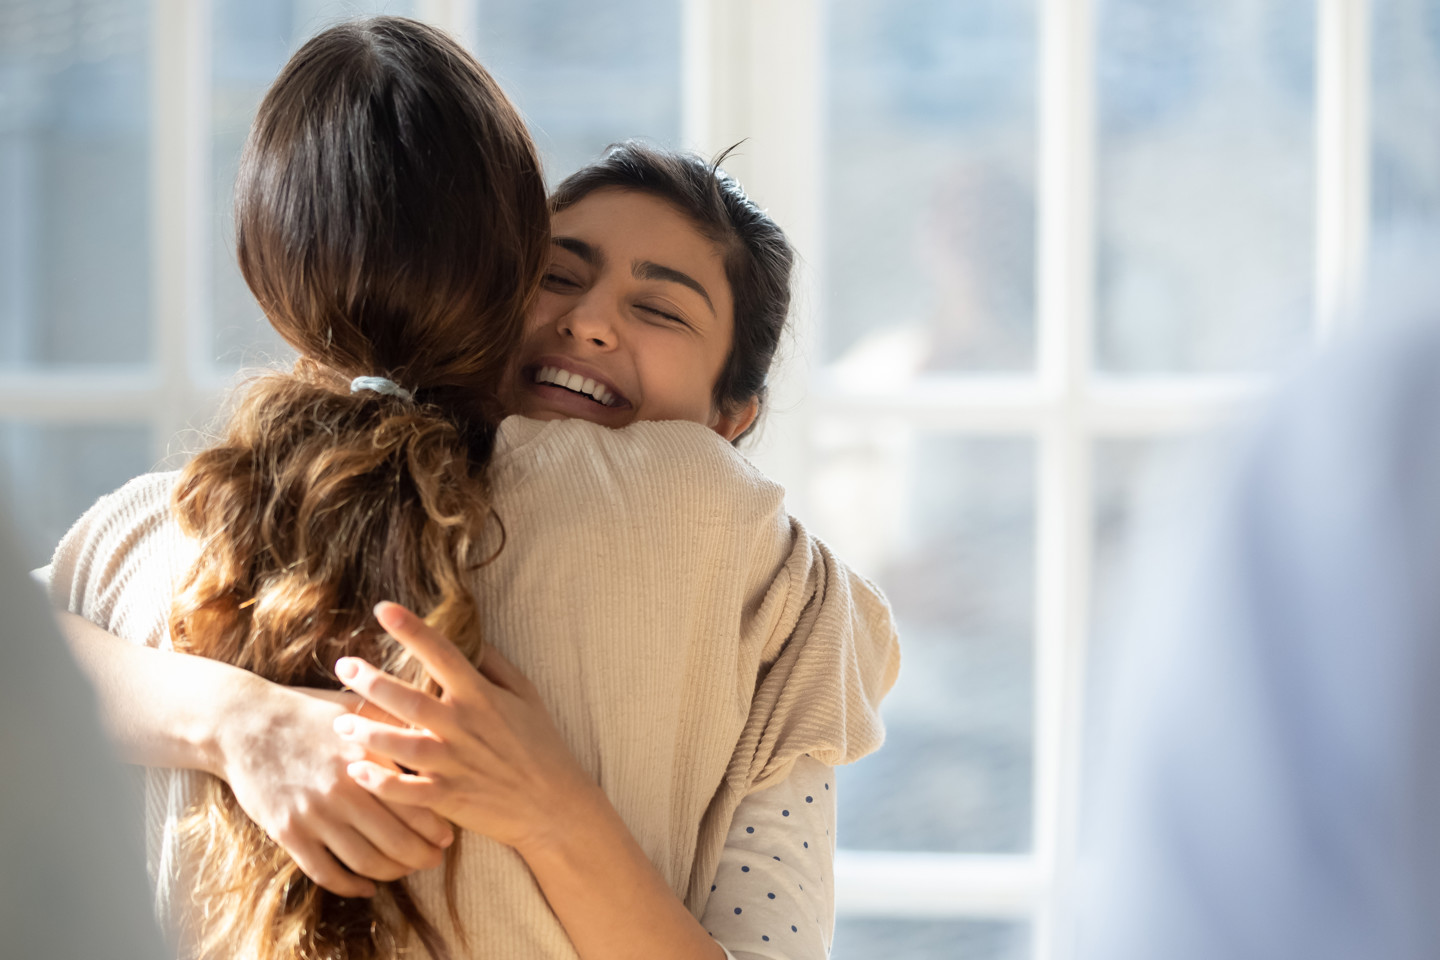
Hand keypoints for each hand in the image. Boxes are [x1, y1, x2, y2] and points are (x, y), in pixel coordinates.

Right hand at [214, 680, 455, 896]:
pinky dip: (350, 886)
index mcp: (367, 756)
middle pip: (396, 840)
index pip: (415, 801)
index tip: (448, 835)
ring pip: (365, 861)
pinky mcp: (287, 832)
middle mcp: (343, 788)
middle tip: (435, 860)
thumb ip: (395, 725)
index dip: (437, 826)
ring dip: (392, 874)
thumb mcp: (357, 710)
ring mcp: (314, 813)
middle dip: (422, 857)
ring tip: (405, 871)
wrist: (244, 723)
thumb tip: (438, 734)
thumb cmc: (308, 712)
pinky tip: (366, 886)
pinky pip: (325, 872)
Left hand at [333, 601, 599, 855]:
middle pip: (410, 699)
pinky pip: (407, 791)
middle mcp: (464, 726)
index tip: (383, 608)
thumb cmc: (542, 746)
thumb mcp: (527, 695)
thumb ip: (496, 665)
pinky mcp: (449, 798)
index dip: (412, 629)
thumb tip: (470, 636)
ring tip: (340, 723)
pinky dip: (381, 783)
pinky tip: (356, 772)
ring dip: (368, 733)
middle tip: (343, 666)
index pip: (443, 654)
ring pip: (402, 745)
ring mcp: (455, 764)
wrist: (554, 806)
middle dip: (372, 681)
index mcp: (481, 696)